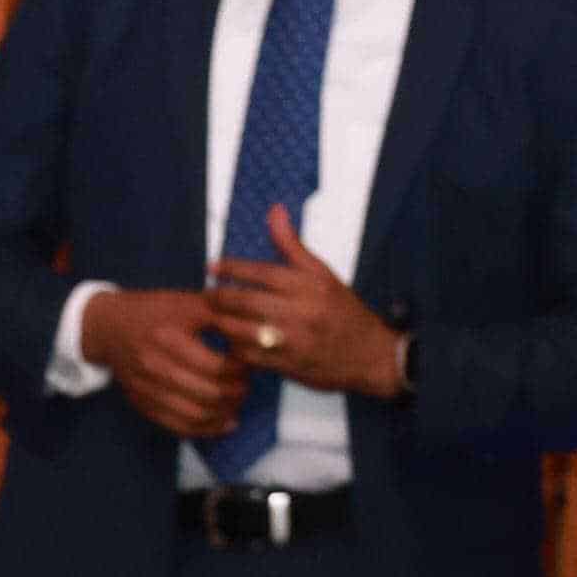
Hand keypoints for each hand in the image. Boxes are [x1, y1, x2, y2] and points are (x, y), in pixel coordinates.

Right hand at [81, 285, 246, 441]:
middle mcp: (155, 367)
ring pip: (196, 415)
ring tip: (236, 402)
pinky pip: (179, 427)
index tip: (249, 364)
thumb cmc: (155, 311)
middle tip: (246, 385)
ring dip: (224, 413)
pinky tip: (223, 422)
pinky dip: (205, 430)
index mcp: (169, 338)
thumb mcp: (188, 302)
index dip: (240, 371)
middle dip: (236, 393)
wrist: (109, 327)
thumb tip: (260, 332)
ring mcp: (147, 389)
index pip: (216, 367)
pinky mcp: (143, 404)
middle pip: (209, 394)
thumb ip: (223, 315)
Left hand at [206, 210, 405, 397]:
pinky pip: (252, 357)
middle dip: (220, 297)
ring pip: (244, 330)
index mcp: (308, 285)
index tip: (213, 267)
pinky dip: (236, 348)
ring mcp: (294, 341)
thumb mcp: (322, 273)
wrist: (371, 355)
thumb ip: (292, 244)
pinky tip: (230, 341)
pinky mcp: (289, 366)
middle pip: (247, 301)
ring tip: (213, 316)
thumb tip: (275, 211)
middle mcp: (301, 311)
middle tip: (206, 294)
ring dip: (223, 323)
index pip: (260, 272)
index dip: (231, 268)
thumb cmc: (343, 311)